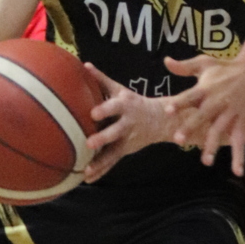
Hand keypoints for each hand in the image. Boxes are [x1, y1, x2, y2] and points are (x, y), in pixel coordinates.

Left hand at [83, 64, 171, 182]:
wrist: (160, 120)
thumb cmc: (134, 102)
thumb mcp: (121, 90)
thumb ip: (101, 79)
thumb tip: (84, 65)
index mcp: (125, 105)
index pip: (114, 107)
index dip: (105, 109)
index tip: (93, 114)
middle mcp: (127, 123)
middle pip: (115, 131)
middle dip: (103, 138)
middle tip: (89, 144)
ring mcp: (127, 139)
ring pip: (113, 151)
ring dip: (100, 162)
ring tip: (86, 170)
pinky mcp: (125, 150)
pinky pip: (112, 162)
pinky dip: (100, 171)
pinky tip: (88, 178)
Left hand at [163, 54, 244, 175]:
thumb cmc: (226, 67)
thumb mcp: (205, 63)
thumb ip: (184, 67)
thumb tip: (165, 61)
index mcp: (206, 88)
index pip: (189, 96)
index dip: (179, 103)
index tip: (167, 111)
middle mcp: (218, 101)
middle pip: (202, 116)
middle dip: (191, 127)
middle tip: (178, 140)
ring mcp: (231, 112)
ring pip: (220, 131)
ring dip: (213, 145)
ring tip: (206, 161)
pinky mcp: (242, 120)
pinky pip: (241, 140)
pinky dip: (240, 156)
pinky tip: (237, 172)